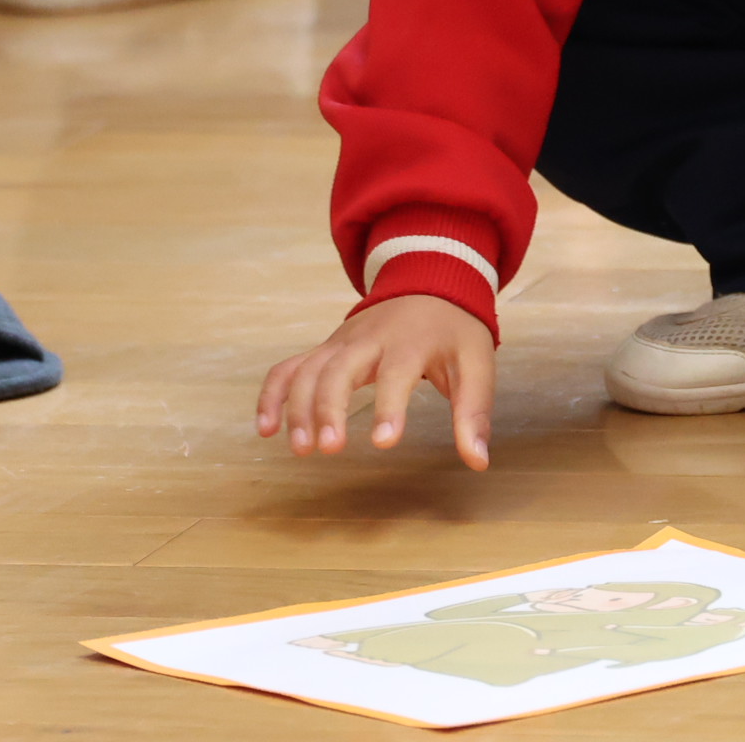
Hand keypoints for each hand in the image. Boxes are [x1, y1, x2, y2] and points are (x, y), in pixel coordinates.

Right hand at [258, 294, 496, 469]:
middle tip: (330, 449)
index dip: (390, 407)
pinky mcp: (326, 349)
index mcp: (410, 342)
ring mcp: (341, 342)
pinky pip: (289, 367)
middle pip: (339, 369)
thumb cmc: (454, 331)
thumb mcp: (477, 365)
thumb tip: (478, 462)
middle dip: (329, 408)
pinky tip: (266, 429)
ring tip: (300, 449)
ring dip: (298, 407)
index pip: (397, 372)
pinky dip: (272, 394)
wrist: (429, 282)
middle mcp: (368, 339)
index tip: (384, 444)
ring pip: (308, 369)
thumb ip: (474, 413)